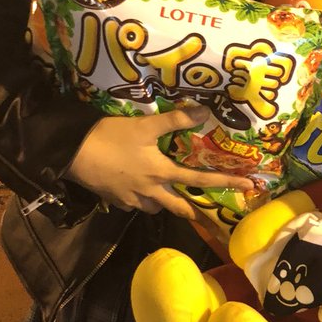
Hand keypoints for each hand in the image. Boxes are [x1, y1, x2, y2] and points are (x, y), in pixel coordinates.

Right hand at [66, 107, 254, 219]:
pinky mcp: (113, 200)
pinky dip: (139, 199)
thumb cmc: (110, 137)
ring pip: (154, 207)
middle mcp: (150, 191)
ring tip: (162, 191)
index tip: (249, 187)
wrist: (71, 153)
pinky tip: (135, 187)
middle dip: (190, 209)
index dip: (226, 182)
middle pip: (177, 206)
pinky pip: (133, 204)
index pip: (200, 179)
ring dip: (162, 202)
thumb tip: (204, 111)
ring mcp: (131, 199)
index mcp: (161, 173)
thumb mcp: (145, 125)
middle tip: (198, 210)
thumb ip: (175, 120)